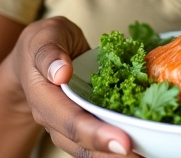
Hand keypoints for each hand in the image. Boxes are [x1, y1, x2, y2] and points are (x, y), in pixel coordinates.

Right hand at [9, 16, 133, 156]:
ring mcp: (66, 122)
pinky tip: (140, 146)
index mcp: (43, 97)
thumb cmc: (43, 41)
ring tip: (145, 155)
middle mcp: (53, 117)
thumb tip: (61, 73)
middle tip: (141, 155)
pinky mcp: (81, 119)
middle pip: (81, 142)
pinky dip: (114, 143)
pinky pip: (96, 136)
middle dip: (110, 152)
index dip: (96, 133)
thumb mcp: (45, 36)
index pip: (70, 121)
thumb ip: (50, 53)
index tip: (123, 141)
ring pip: (88, 147)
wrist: (35, 54)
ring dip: (113, 155)